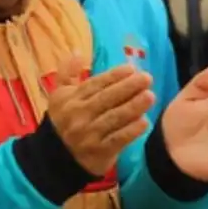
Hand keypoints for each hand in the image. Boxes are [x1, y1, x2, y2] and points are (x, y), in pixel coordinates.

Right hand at [46, 55, 154, 176]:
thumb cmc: (63, 120)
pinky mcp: (100, 150)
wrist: (57, 155)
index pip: (94, 84)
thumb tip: (77, 52)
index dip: (114, 75)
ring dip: (134, 106)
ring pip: (115, 117)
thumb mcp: (59, 95)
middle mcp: (79, 114)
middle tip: (147, 78)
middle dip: (128, 87)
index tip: (131, 68)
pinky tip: (144, 122)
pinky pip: (118, 138)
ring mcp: (89, 133)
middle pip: (107, 98)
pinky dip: (131, 130)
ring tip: (150, 96)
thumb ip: (67, 73)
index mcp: (70, 99)